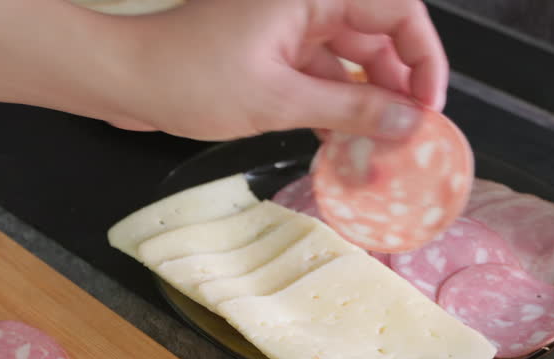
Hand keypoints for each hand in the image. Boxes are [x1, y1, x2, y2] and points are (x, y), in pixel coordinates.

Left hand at [101, 0, 447, 140]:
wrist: (125, 79)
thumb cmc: (185, 75)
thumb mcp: (278, 100)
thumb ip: (350, 111)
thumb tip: (408, 122)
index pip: (397, 12)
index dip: (424, 59)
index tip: (429, 107)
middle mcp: (306, 2)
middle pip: (377, 37)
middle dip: (398, 87)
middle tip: (408, 138)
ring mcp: (288, 26)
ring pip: (349, 60)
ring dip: (366, 104)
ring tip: (376, 150)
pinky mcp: (272, 51)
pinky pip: (320, 75)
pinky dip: (334, 106)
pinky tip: (342, 143)